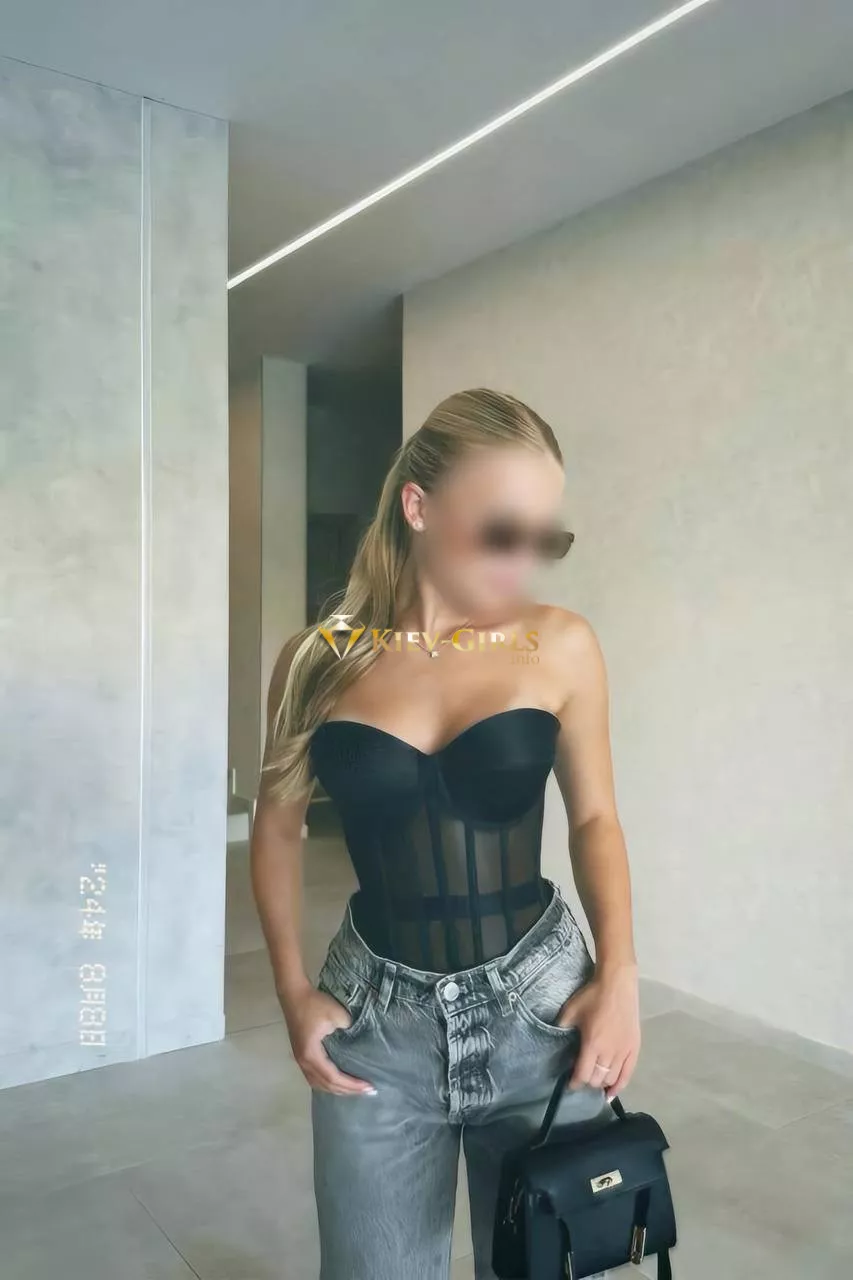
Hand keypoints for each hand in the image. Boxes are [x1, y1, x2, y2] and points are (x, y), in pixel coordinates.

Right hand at [280, 983, 376, 1096]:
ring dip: (336, 1089)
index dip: (352, 1085)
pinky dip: (326, 1083)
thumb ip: (349, 1028)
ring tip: (353, 1090)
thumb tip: (354, 1036)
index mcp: (312, 1055)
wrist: (293, 994)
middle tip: (367, 1092)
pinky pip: (314, 1077)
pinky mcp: (300, 1054)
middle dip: (347, 1090)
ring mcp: (300, 1059)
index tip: (369, 1086)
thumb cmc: (314, 1004)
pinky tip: (335, 1082)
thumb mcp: (336, 1013)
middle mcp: (304, 1062)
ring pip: (318, 1083)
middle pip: (326, 1085)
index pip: (334, 1078)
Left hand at [558, 964, 640, 1098]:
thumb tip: (556, 1043)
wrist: (617, 984)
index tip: (570, 1083)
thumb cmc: (592, 996)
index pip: (583, 1074)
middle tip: (581, 1074)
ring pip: (611, 1078)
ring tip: (594, 1079)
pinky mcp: (634, 1048)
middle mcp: (610, 1052)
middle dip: (587, 1081)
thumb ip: (562, 1029)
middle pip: (597, 1079)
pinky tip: (612, 1093)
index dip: (575, 1082)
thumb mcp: (570, 1011)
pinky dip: (619, 1086)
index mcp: (592, 1044)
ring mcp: (624, 1052)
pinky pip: (628, 1074)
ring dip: (601, 1082)